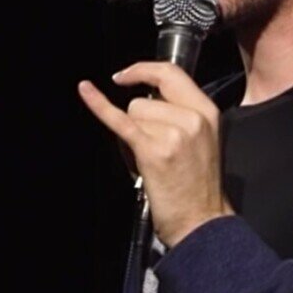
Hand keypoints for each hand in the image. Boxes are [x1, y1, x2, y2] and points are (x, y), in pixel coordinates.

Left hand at [77, 62, 233, 247]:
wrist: (202, 222)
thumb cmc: (198, 189)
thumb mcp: (202, 140)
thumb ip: (181, 115)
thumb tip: (147, 101)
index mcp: (207, 112)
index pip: (171, 73)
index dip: (144, 70)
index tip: (125, 75)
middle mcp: (192, 117)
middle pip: (145, 98)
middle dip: (139, 120)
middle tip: (150, 147)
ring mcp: (173, 132)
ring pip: (133, 114)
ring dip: (134, 135)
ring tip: (150, 161)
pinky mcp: (152, 150)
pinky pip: (119, 120)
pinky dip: (99, 105)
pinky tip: (85, 91)